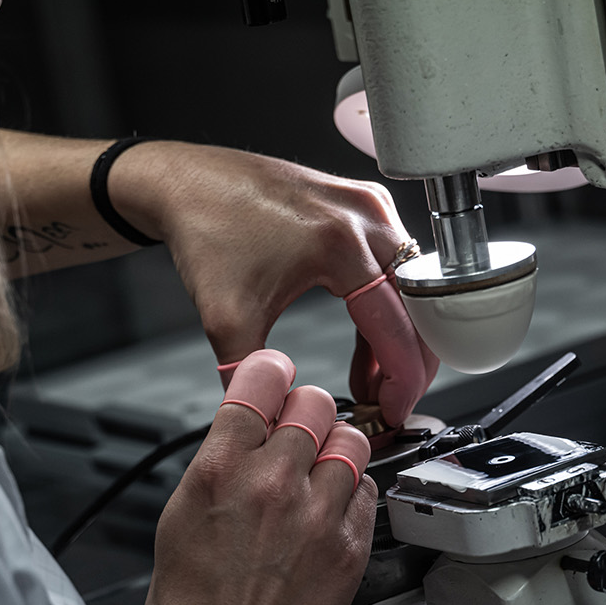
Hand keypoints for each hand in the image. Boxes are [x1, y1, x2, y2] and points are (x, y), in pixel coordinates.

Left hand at [111, 143, 437, 424]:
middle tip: (390, 405)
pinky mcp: (362, 206)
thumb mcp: (225, 318)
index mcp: (339, 244)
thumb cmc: (207, 230)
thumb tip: (277, 421)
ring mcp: (368, 206)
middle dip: (408, 366)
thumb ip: (254, 378)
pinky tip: (364, 345)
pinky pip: (393, 268)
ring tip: (371, 382)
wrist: (187, 183)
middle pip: (418, 308)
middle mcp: (364, 217)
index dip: (401, 381)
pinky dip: (385, 310)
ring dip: (396, 340)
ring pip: (410, 289)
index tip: (392, 413)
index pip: (396, 326)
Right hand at [141, 349, 376, 604]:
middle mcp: (273, 485)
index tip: (274, 378)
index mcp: (219, 471)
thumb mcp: (179, 519)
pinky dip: (351, 493)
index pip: (259, 381)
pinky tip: (328, 513)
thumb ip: (218, 464)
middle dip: (305, 412)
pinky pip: (366, 490)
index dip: (269, 374)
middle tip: (297, 433)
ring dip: (335, 448)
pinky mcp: (350, 547)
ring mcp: (318, 515)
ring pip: (351, 441)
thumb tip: (245, 430)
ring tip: (317, 473)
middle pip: (314, 403)